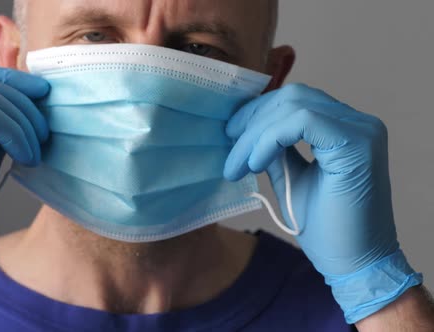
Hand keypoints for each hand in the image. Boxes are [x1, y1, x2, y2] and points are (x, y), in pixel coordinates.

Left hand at [224, 83, 421, 322]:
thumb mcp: (292, 179)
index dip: (257, 113)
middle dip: (252, 120)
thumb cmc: (328, 229)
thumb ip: (277, 152)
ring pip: (294, 105)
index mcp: (345, 128)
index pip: (295, 100)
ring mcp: (361, 131)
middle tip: (228, 149)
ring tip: (238, 165)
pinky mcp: (356, 144)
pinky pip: (302, 121)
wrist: (355, 265)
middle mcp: (358, 122)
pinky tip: (254, 164)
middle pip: (293, 96)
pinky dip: (270, 139)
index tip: (231, 137)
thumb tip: (246, 131)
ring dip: (256, 134)